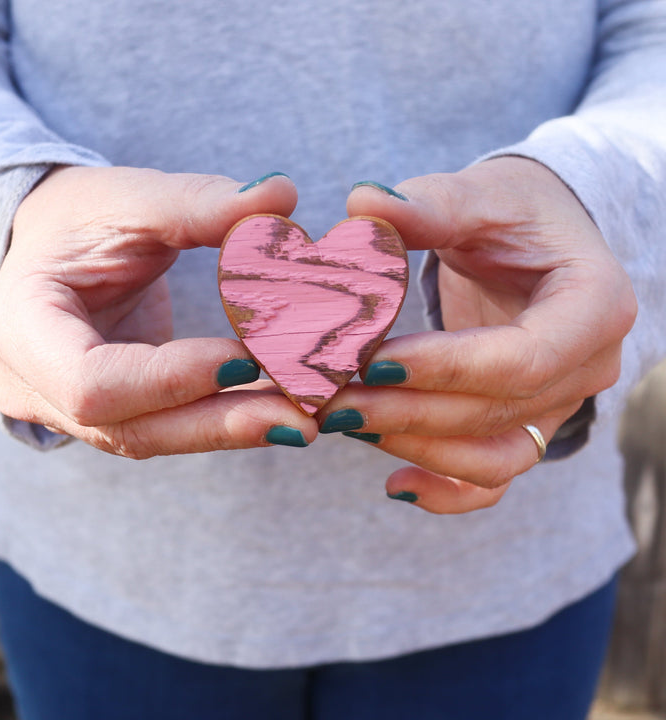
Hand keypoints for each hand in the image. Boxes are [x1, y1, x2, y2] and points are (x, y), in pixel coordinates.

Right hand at [0, 166, 317, 456]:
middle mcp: (38, 389)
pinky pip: (172, 427)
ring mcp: (73, 413)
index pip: (90, 383)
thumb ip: (198, 201)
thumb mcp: (127, 198)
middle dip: (221, 424)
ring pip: (158, 439)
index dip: (172, 378)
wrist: (54, 250)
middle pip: (133, 429)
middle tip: (304, 419)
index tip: (248, 360)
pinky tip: (285, 412)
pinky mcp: (116, 414)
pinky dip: (229, 420)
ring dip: (236, 430)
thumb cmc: (79, 218)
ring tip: (308, 420)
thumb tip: (281, 196)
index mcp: (21, 330)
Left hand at [318, 158, 635, 512]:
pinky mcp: (525, 423)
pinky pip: (495, 476)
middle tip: (332, 400)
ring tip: (345, 422)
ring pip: (492, 454)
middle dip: (409, 411)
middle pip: (496, 410)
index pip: (524, 357)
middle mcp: (586, 367)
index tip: (372, 360)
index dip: (446, 367)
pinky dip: (449, 490)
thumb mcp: (481, 195)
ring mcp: (558, 404)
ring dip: (415, 446)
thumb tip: (364, 203)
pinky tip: (395, 485)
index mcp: (594, 305)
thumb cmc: (515, 213)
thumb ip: (429, 204)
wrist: (535, 243)